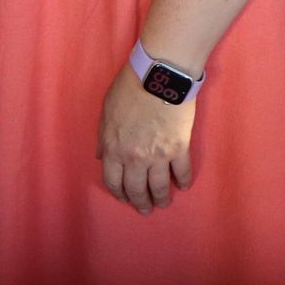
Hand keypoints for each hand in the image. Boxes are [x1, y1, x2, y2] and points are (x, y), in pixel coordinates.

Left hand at [97, 63, 195, 214]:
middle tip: (146, 209)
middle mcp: (135, 158)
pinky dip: (183, 181)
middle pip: (137, 189)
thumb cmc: (129, 88)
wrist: (159, 76)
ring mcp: (159, 156)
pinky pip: (182, 172)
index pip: (114, 181)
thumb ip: (103, 136)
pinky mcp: (180, 149)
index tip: (125, 198)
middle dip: (141, 202)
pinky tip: (183, 185)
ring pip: (160, 186)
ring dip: (161, 198)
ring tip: (164, 203)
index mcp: (114, 149)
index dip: (119, 193)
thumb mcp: (106, 110)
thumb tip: (102, 156)